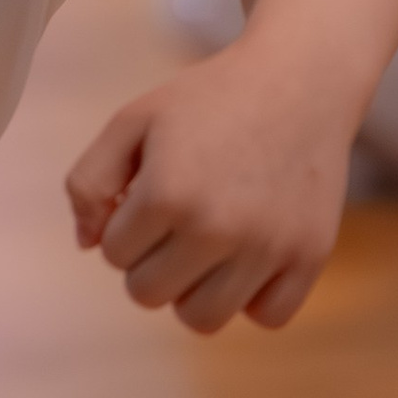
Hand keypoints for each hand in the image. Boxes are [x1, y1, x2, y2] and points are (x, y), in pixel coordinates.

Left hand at [65, 42, 352, 332]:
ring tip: (204, 247)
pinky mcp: (310, 256)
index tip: (150, 192)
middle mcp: (218, 228)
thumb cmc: (208, 101)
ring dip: (193, 290)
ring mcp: (268, 247)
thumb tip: (88, 245)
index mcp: (167, 193)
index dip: (124, 224)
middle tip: (174, 222)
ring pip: (202, 319)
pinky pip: (268, 317)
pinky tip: (249, 256)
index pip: (113, 255)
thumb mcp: (132, 121)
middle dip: (149, 261)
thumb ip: (88, 182)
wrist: (302, 78)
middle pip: (148, 295)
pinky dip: (253, 297)